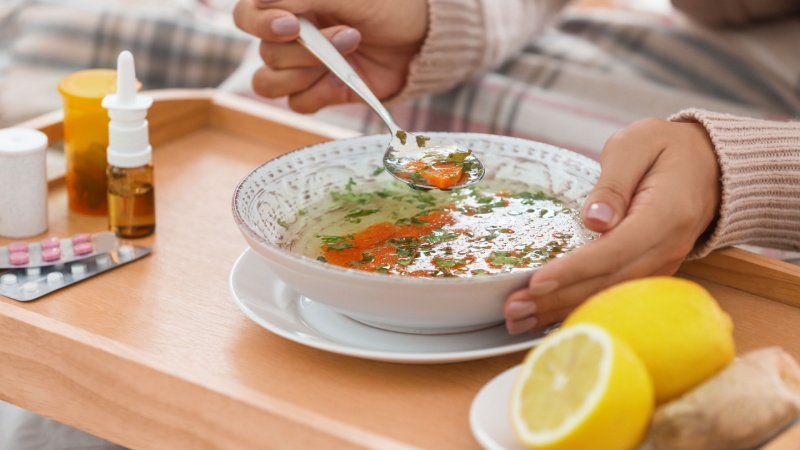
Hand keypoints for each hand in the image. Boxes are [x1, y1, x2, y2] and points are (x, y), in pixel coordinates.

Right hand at [233, 0, 427, 112]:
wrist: (421, 38)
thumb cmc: (387, 5)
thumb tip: (265, 3)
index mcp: (288, 5)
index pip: (246, 15)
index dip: (260, 23)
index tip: (291, 25)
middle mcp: (288, 36)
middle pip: (264, 53)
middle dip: (304, 49)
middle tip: (347, 33)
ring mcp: (302, 66)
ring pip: (271, 83)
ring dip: (308, 71)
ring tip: (349, 50)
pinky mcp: (318, 92)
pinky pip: (298, 104)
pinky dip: (320, 93)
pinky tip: (344, 78)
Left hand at [504, 118, 720, 332]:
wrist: (710, 166)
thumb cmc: (668, 149)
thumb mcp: (638, 144)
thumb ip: (614, 181)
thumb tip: (593, 220)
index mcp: (665, 214)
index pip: (615, 250)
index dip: (575, 269)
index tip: (538, 281)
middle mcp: (667, 248)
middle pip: (608, 282)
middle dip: (558, 299)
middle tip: (514, 309)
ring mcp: (662, 265)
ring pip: (610, 295)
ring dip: (563, 310)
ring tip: (520, 319)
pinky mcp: (651, 271)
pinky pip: (615, 294)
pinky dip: (580, 306)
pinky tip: (547, 315)